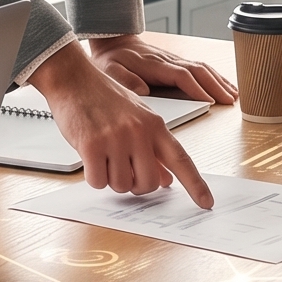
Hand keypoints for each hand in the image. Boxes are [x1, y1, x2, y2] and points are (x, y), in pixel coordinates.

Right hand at [31, 40, 213, 208]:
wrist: (74, 78)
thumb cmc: (104, 98)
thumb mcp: (136, 119)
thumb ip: (153, 149)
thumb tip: (165, 180)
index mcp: (155, 125)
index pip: (181, 159)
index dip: (195, 185)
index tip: (206, 203)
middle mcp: (139, 132)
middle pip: (147, 183)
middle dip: (135, 185)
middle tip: (123, 170)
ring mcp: (116, 138)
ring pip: (120, 185)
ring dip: (110, 178)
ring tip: (104, 155)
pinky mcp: (92, 145)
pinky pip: (98, 181)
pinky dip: (94, 177)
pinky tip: (90, 157)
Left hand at [85, 33, 236, 107]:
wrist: (113, 41)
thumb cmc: (111, 59)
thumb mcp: (110, 70)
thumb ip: (125, 80)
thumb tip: (142, 90)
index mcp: (154, 65)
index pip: (182, 75)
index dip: (197, 88)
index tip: (210, 101)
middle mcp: (168, 60)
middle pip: (199, 71)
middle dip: (217, 86)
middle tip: (230, 101)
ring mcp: (174, 60)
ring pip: (203, 68)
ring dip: (220, 81)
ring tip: (234, 96)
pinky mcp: (176, 62)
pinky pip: (200, 67)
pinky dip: (215, 76)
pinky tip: (223, 85)